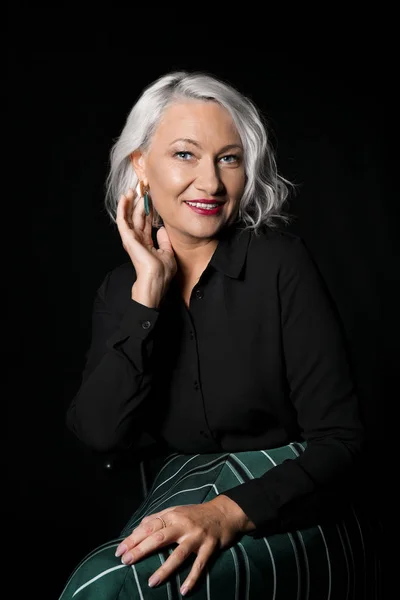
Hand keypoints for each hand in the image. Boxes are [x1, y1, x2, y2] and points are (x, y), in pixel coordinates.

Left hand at [115, 496, 254, 595]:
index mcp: (172, 516)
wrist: (224, 513)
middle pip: (159, 538)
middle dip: (141, 550)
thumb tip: (139, 527)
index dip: (133, 538)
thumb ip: (158, 518)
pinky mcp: (209, 547)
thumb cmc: (196, 514)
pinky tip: (183, 591)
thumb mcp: (176, 510)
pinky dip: (192, 578)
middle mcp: (183, 525)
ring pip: (178, 554)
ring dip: (164, 569)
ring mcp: (196, 537)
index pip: (149, 527)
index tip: (120, 550)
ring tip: (151, 582)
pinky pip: (199, 565)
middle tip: (126, 561)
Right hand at [116, 188, 176, 306]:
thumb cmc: (162, 273)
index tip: (151, 198)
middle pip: (137, 217)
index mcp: (146, 243)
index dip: (148, 210)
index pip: (146, 223)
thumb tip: (162, 229)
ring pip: (129, 216)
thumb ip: (164, 241)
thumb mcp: (168, 253)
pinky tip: (124, 198)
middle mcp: (137, 240)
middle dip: (139, 203)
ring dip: (129, 202)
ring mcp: (131, 239)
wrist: (156, 282)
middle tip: (141, 188)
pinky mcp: (128, 239)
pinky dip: (123, 208)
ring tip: (131, 189)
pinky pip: (123, 221)